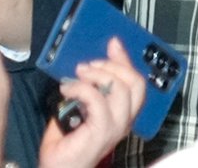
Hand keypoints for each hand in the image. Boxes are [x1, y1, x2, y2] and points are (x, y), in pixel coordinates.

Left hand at [38, 42, 148, 167]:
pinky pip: (97, 101)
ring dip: (95, 75)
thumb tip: (86, 63)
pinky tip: (66, 90)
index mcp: (122, 112)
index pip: (136, 82)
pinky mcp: (101, 132)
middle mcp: (124, 120)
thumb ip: (86, 87)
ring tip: (76, 76)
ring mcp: (115, 127)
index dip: (125, 59)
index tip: (112, 42)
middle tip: (87, 65)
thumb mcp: (78, 104)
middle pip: (136, 83)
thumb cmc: (67, 138)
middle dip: (112, 65)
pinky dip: (81, 89)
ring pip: (120, 89)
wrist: (61, 166)